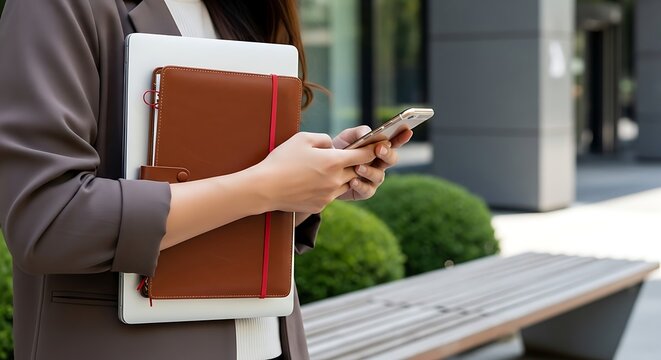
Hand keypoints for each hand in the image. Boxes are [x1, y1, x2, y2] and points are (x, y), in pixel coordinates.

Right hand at [256, 132, 376, 212]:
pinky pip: (330, 196)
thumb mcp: (303, 139)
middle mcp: (336, 180)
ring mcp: (329, 196)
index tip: (375, 147)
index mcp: (334, 161)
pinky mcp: (320, 206)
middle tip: (348, 157)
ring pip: (345, 185)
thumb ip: (324, 139)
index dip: (371, 150)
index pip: (364, 156)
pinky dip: (327, 189)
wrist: (265, 188)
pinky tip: (311, 183)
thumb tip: (333, 146)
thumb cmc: (282, 160)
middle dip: (354, 164)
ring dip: (341, 177)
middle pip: (356, 171)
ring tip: (326, 171)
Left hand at [333, 126, 412, 200]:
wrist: (323, 169)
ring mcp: (373, 179)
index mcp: (378, 149)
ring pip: (379, 176)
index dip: (402, 137)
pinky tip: (353, 181)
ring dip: (369, 171)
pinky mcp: (364, 191)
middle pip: (391, 160)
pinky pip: (367, 190)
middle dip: (387, 154)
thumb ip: (359, 133)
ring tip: (358, 167)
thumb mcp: (347, 138)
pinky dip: (360, 185)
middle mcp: (379, 164)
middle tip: (378, 148)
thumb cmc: (337, 151)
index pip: (393, 142)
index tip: (407, 131)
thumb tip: (370, 133)